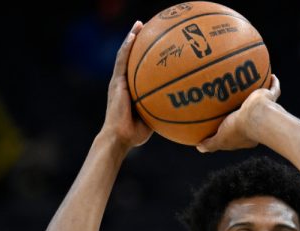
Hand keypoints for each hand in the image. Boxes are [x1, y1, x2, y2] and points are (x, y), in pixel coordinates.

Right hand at [100, 21, 153, 150]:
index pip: (139, 68)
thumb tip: (183, 107)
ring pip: (125, 54)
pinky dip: (127, 47)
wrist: (120, 137)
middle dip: (139, 41)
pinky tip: (133, 36)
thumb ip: (163, 109)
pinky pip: (122, 61)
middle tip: (149, 27)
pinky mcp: (116, 82)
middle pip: (131, 57)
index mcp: (132, 89)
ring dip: (131, 38)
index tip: (157, 44)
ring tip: (139, 24)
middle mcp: (124, 82)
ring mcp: (119, 81)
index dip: (146, 55)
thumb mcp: (154, 118)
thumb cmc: (136, 133)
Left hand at [196, 74, 280, 152]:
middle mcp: (257, 122)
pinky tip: (271, 75)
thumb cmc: (238, 128)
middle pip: (249, 115)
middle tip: (233, 103)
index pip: (238, 131)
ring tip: (249, 86)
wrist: (256, 116)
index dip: (231, 128)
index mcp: (247, 134)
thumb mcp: (221, 139)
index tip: (223, 123)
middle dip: (242, 111)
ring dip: (258, 95)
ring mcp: (265, 110)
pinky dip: (273, 82)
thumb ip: (211, 144)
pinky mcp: (270, 98)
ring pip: (262, 102)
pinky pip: (273, 88)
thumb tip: (199, 147)